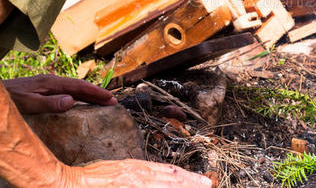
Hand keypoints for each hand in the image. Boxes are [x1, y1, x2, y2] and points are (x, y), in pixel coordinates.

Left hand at [1, 74, 116, 113]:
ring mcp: (48, 85)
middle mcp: (52, 82)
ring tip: (102, 101)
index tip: (111, 99)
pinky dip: (79, 96)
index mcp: (51, 83)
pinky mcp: (43, 90)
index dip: (96, 93)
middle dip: (97, 93)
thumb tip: (73, 101)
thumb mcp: (26, 103)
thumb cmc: (8, 100)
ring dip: (89, 95)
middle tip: (113, 101)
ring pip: (74, 89)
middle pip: (80, 86)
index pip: (79, 87)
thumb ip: (48, 102)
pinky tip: (80, 102)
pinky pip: (67, 92)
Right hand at [62, 159, 212, 187]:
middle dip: (191, 184)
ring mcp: (133, 185)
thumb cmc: (90, 178)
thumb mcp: (118, 171)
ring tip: (200, 187)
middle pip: (171, 180)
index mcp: (137, 169)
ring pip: (164, 186)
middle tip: (209, 184)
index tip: (201, 180)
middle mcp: (138, 176)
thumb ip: (136, 175)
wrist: (67, 184)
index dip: (186, 177)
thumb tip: (150, 179)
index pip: (169, 172)